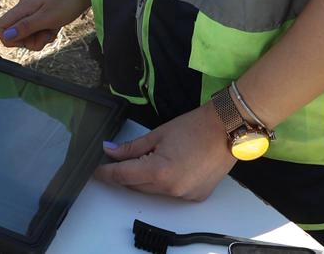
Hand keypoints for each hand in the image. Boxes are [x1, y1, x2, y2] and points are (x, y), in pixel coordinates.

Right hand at [0, 0, 91, 50]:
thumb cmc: (66, 2)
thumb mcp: (46, 18)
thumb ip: (26, 27)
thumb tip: (7, 36)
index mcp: (22, 8)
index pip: (0, 27)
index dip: (10, 39)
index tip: (27, 39)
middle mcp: (23, 10)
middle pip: (14, 34)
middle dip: (29, 41)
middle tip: (44, 35)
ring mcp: (32, 12)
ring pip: (27, 34)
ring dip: (39, 38)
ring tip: (52, 30)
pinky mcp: (41, 15)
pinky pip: (37, 31)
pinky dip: (45, 33)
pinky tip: (55, 28)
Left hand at [97, 106, 234, 200]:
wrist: (227, 130)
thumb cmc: (194, 127)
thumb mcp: (157, 134)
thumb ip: (131, 147)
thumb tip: (110, 151)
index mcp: (159, 171)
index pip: (123, 176)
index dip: (106, 173)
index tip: (97, 170)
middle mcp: (171, 189)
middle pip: (136, 186)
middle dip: (126, 174)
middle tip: (119, 160)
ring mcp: (184, 195)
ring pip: (153, 190)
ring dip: (145, 178)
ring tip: (151, 158)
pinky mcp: (195, 197)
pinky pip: (171, 192)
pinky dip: (164, 182)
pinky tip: (170, 165)